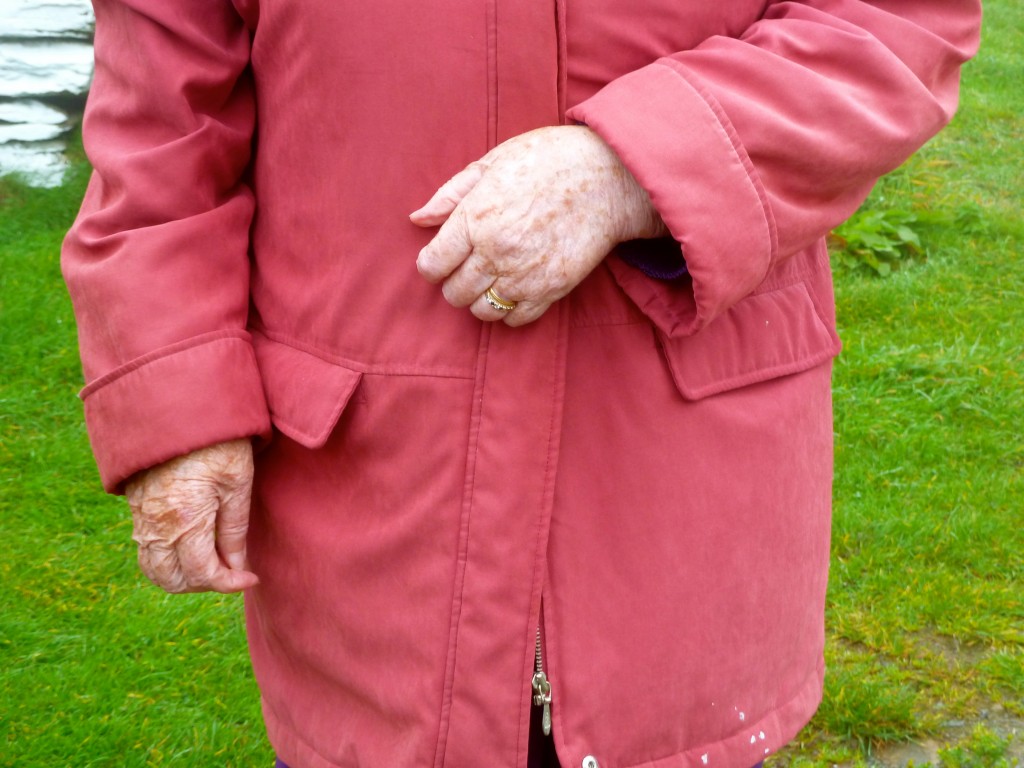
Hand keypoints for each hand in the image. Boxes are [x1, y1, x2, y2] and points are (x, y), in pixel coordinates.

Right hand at [125, 439, 258, 593]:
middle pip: (171, 580)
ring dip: (181, 575)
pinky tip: (193, 545)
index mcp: (186, 520)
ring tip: (213, 561)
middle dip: (202, 585)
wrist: (177, 403)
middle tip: (231, 572)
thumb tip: (238, 567)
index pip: (202, 574)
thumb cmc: (217, 440)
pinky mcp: (135, 504)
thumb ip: (235, 530)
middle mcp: (156, 525)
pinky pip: (145, 547)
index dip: (229, 584)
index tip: (250, 578)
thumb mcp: (237, 483)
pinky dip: (167, 558)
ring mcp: (141, 516)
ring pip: (153, 567)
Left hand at [410, 125, 666, 325]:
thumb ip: (451, 194)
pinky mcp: (552, 289)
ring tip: (491, 281)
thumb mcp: (493, 162)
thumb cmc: (549, 160)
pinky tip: (514, 290)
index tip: (441, 258)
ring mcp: (524, 274)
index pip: (432, 265)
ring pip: (482, 311)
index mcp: (475, 218)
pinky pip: (516, 319)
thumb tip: (417, 219)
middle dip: (454, 284)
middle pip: (454, 293)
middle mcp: (496, 251)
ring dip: (480, 300)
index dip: (431, 264)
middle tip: (467, 269)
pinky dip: (509, 311)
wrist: (610, 176)